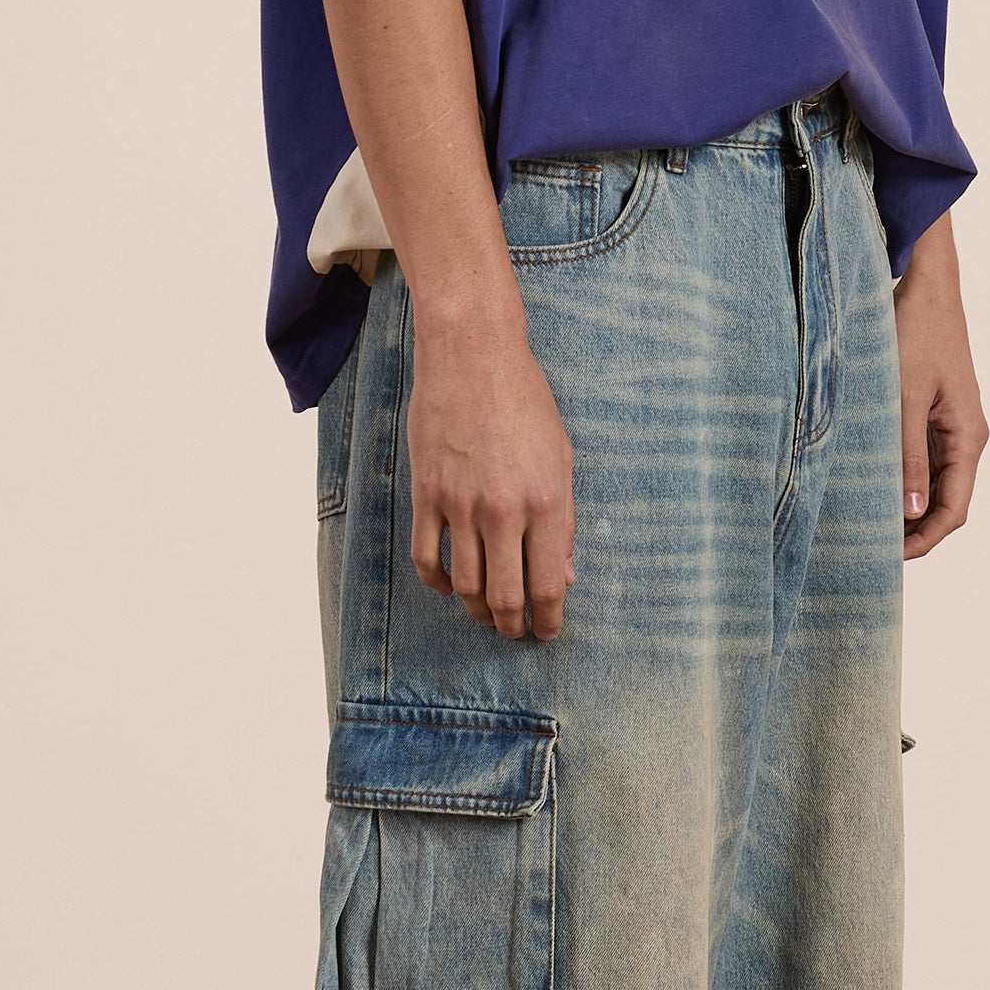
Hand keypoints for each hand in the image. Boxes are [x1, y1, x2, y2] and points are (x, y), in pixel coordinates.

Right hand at [407, 314, 575, 638]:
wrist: (473, 355)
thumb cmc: (525, 402)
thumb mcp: (561, 458)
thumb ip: (563, 522)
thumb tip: (562, 576)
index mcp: (547, 501)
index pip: (547, 586)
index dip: (548, 620)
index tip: (548, 631)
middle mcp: (504, 510)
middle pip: (505, 597)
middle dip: (512, 626)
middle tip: (516, 633)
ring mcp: (460, 504)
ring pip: (465, 585)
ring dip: (477, 611)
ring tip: (487, 616)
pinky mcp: (426, 493)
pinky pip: (427, 556)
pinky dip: (437, 583)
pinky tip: (450, 587)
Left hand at [893, 212, 985, 561]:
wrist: (925, 284)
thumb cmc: (914, 333)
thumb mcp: (903, 398)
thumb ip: (906, 456)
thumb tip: (908, 511)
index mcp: (968, 437)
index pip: (953, 511)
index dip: (923, 541)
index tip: (887, 558)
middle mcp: (965, 436)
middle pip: (944, 502)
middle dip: (911, 529)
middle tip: (867, 546)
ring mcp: (950, 424)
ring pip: (931, 482)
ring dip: (903, 503)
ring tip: (863, 519)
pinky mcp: (933, 411)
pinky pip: (921, 457)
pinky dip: (899, 476)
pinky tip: (869, 482)